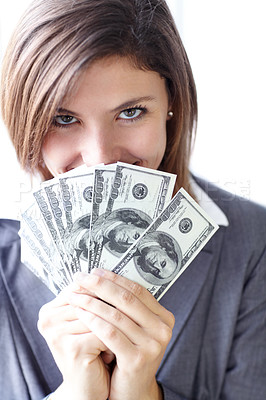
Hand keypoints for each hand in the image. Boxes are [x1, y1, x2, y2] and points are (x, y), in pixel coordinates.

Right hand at [38, 284, 112, 399]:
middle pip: (90, 300)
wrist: (85, 389)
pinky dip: (113, 342)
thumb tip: (111, 275)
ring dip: (115, 325)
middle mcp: (48, 320)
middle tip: (127, 314)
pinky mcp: (71, 348)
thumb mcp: (86, 324)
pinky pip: (103, 334)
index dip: (102, 287)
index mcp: (49, 310)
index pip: (79, 287)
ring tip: (121, 335)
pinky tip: (112, 353)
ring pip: (99, 316)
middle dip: (110, 307)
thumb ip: (90, 301)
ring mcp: (58, 334)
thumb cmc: (89, 353)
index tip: (121, 288)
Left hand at [69, 269, 174, 399]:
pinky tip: (80, 313)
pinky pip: (109, 333)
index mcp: (164, 317)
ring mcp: (152, 345)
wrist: (132, 392)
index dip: (114, 279)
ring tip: (75, 295)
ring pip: (116, 315)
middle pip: (127, 299)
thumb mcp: (136, 330)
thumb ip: (129, 308)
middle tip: (81, 277)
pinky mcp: (137, 359)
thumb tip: (103, 278)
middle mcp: (162, 330)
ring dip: (91, 302)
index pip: (138, 290)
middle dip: (100, 285)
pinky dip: (92, 320)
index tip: (95, 271)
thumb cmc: (129, 355)